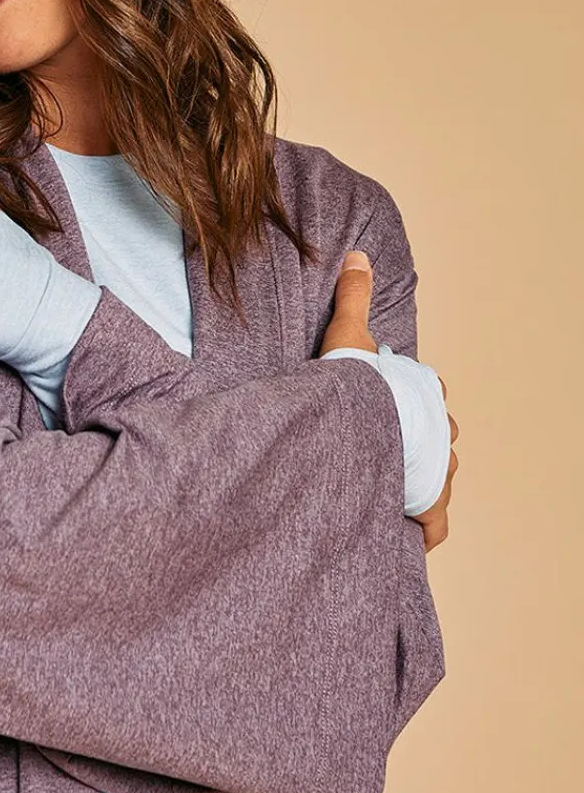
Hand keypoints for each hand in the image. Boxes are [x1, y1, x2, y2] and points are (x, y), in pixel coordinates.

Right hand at [318, 249, 458, 552]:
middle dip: (419, 452)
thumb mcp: (350, 333)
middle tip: (386, 460)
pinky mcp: (430, 504)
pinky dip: (423, 531)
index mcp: (427, 397)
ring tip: (391, 496)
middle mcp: (441, 435)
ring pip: (439, 482)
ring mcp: (439, 471)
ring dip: (421, 487)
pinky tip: (406, 536)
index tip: (390, 417)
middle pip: (439, 444)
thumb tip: (359, 256)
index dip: (413, 410)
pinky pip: (433, 524)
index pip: (432, 402)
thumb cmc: (356, 386)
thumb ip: (353, 297)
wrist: (357, 426)